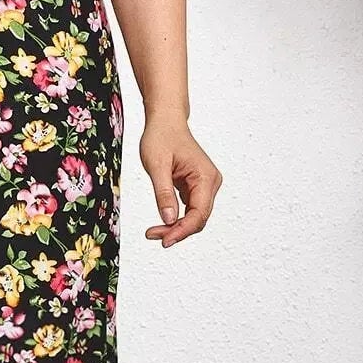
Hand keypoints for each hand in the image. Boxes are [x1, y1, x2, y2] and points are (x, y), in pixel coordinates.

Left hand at [139, 114, 221, 245]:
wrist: (165, 121)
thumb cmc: (161, 137)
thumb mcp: (157, 165)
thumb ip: (163, 193)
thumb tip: (168, 219)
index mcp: (205, 177)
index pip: (199, 214)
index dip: (182, 230)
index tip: (164, 240)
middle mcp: (210, 183)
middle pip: (198, 219)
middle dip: (177, 231)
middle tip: (152, 235)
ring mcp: (205, 186)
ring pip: (194, 217)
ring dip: (176, 227)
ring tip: (153, 232)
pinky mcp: (196, 187)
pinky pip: (189, 210)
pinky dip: (176, 219)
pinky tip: (161, 224)